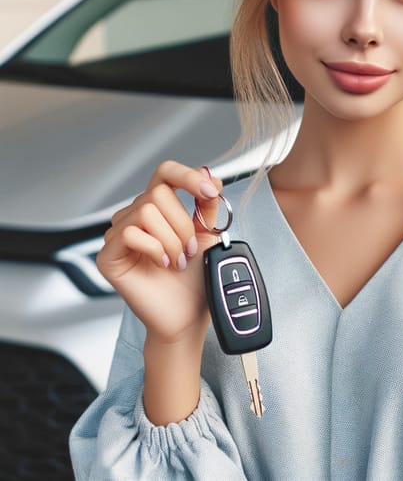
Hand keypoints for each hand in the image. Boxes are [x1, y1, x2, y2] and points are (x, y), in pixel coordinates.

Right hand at [97, 160, 223, 344]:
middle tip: (189, 250)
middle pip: (157, 193)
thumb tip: (210, 174)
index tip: (210, 192)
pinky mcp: (108, 256)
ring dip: (171, 240)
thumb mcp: (208, 233)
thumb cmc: (195, 276)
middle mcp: (135, 216)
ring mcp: (118, 235)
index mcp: (159, 206)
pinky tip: (161, 264)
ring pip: (145, 211)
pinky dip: (154, 249)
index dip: (187, 176)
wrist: (188, 314)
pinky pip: (130, 233)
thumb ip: (207, 203)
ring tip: (177, 261)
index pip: (165, 172)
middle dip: (182, 224)